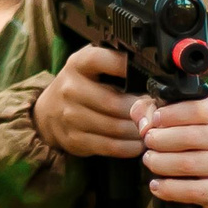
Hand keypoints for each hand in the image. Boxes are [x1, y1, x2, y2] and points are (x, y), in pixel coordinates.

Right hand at [31, 43, 146, 159]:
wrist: (49, 111)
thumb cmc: (81, 85)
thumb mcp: (93, 67)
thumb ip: (117, 66)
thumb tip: (156, 78)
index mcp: (78, 64)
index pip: (101, 60)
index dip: (125, 67)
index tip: (150, 74)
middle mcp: (70, 88)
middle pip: (114, 102)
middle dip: (141, 110)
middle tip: (158, 113)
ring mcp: (70, 116)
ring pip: (115, 127)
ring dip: (139, 130)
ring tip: (152, 128)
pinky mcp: (74, 139)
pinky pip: (110, 146)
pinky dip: (130, 147)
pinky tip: (139, 143)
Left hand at [135, 93, 207, 207]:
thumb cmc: (188, 138)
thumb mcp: (171, 116)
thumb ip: (150, 110)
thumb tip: (144, 125)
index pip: (200, 109)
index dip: (171, 114)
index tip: (155, 120)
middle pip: (192, 137)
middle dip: (161, 139)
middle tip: (148, 142)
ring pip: (189, 164)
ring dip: (160, 163)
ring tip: (149, 160)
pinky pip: (194, 191)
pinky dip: (169, 189)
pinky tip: (156, 185)